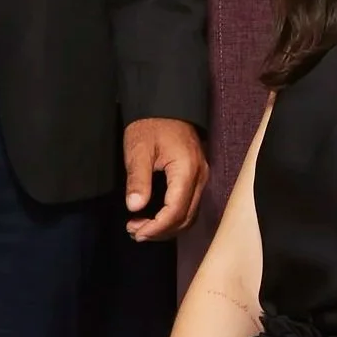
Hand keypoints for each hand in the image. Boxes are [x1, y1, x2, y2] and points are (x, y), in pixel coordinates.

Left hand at [121, 118, 208, 240]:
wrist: (167, 105)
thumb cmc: (151, 125)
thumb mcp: (138, 150)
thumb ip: (138, 179)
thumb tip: (135, 207)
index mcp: (186, 170)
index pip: (175, 211)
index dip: (156, 227)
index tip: (135, 232)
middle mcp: (200, 177)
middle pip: (185, 217)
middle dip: (161, 230)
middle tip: (134, 232)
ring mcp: (201, 177)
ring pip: (189, 214)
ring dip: (167, 226)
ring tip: (141, 227)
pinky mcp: (197, 177)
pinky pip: (189, 205)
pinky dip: (173, 217)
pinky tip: (155, 217)